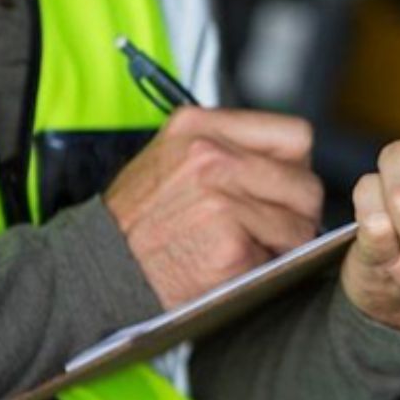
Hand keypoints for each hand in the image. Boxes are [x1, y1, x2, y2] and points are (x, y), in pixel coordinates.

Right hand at [105, 108, 323, 308]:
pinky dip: (267, 269)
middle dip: (297, 214)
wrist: (94, 272)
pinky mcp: (228, 243)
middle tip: (271, 232)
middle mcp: (210, 155)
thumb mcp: (171, 161)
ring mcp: (220, 198)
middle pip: (305, 183)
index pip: (294, 136)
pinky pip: (280, 257)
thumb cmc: (135, 224)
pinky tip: (235, 267)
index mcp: (198, 127)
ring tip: (250, 251)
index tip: (282, 190)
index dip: (296, 169)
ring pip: (299, 224)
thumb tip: (292, 167)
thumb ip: (227, 151)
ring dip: (284, 245)